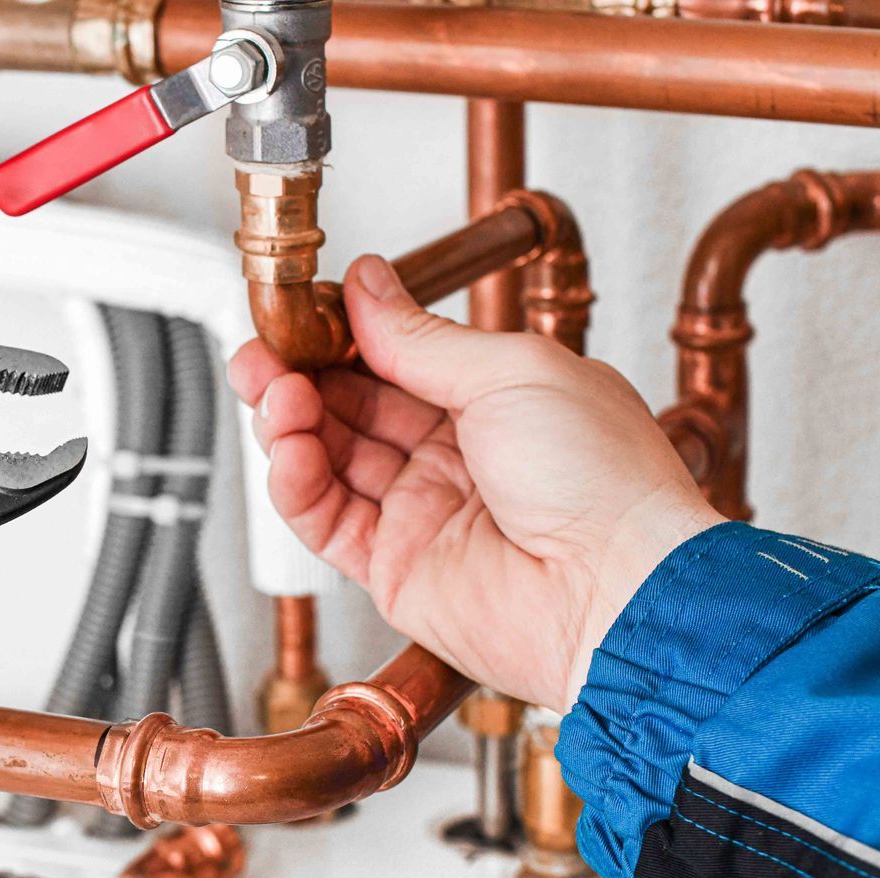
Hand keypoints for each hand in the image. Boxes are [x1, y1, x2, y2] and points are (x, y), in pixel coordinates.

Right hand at [230, 254, 721, 709]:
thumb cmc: (603, 481)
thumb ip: (421, 337)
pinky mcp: (393, 568)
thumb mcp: (510, 371)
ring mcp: (421, 513)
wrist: (617, 590)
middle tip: (263, 351)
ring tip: (274, 395)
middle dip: (299, 375)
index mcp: (495, 400)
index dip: (341, 336)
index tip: (301, 312)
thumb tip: (368, 286)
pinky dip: (297, 484)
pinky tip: (289, 451)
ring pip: (329, 460)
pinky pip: (326, 520)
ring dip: (291, 423)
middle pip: (351, 406)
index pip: (394, 358)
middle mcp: (455, 455)